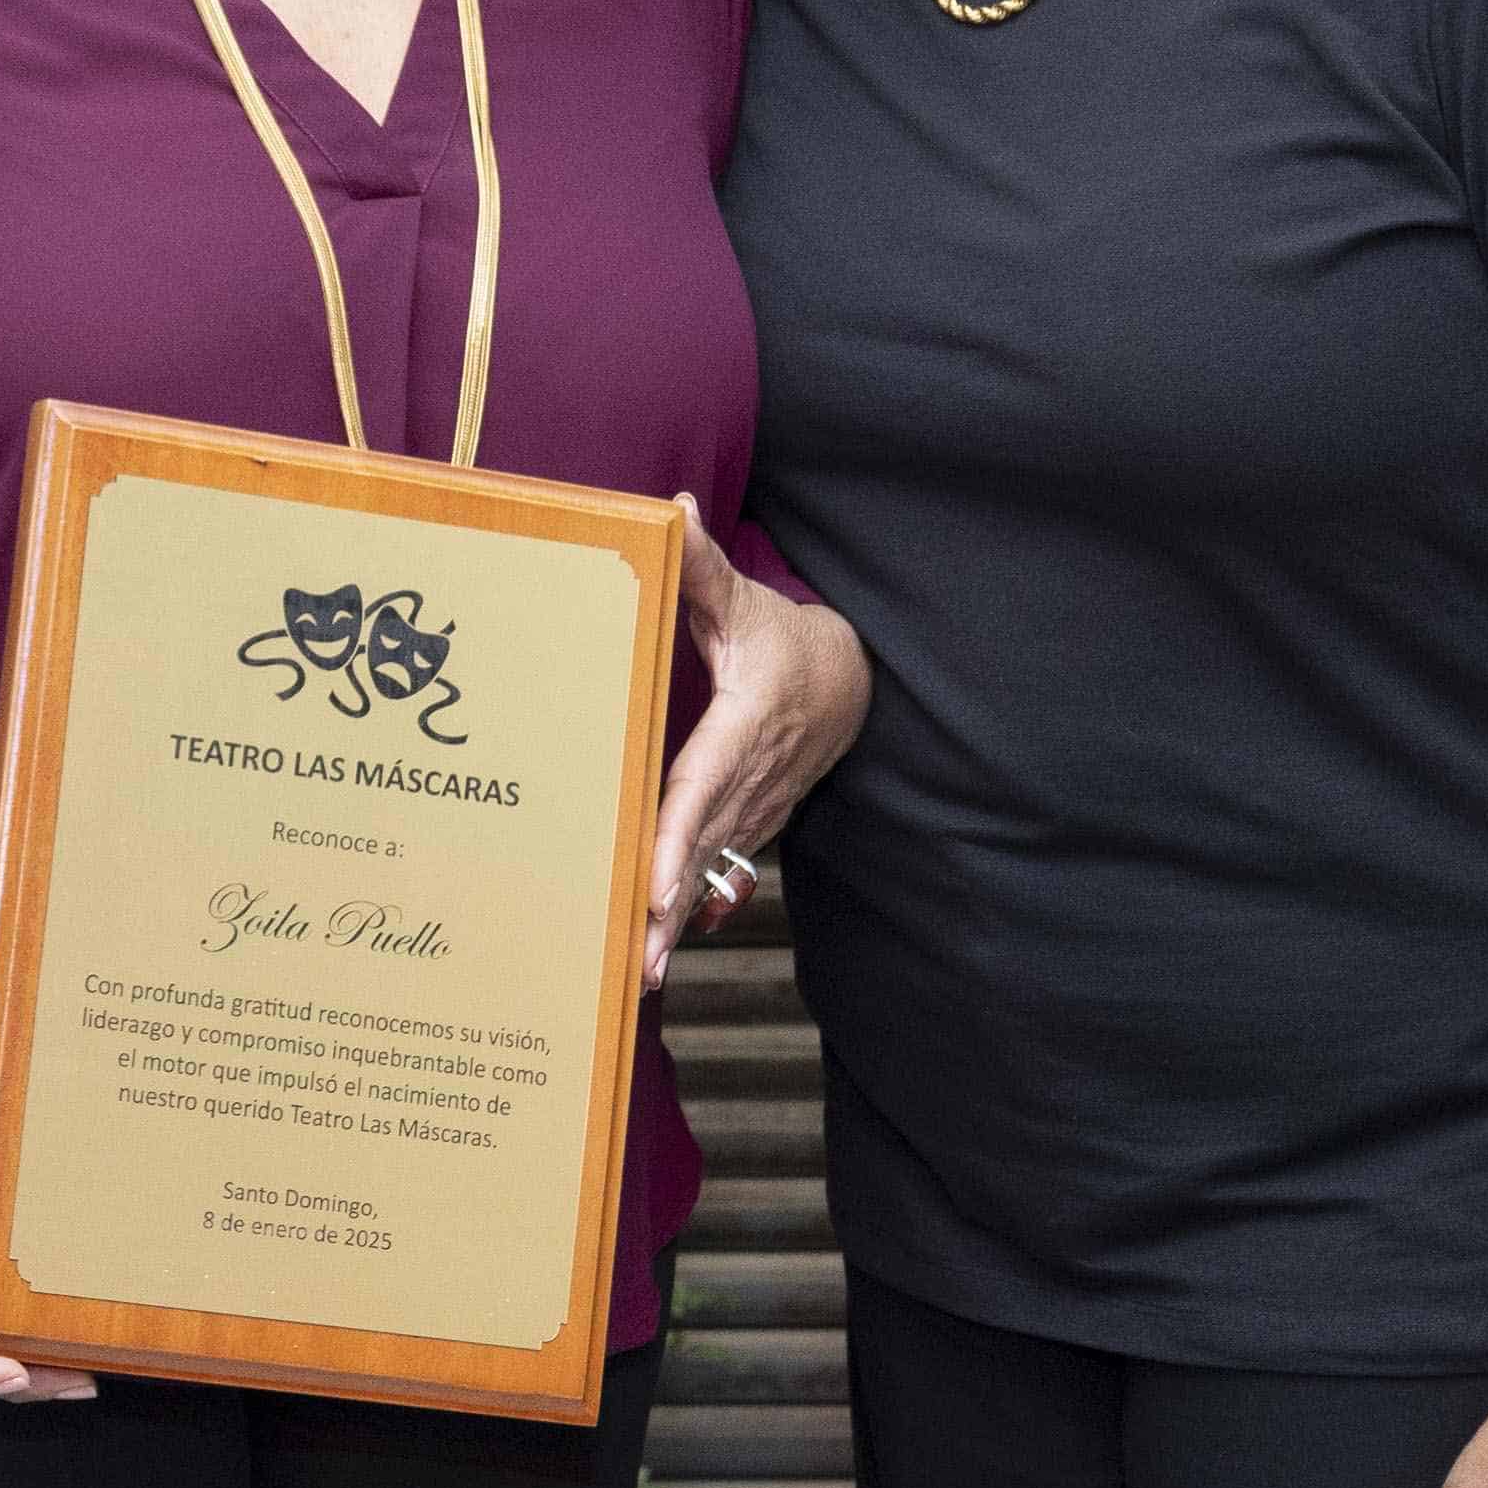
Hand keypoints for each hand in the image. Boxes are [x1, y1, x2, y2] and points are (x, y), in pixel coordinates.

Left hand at [642, 495, 869, 987]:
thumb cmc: (787, 640)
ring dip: (675, 924)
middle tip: (633, 962)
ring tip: (636, 975)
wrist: (854, 683)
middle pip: (701, 847)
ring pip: (709, 870)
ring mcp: (757, 808)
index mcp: (748, 726)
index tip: (653, 886)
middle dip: (668, 907)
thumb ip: (702, 567)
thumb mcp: (746, 603)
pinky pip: (716, 871)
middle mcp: (755, 779)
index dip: (679, 838)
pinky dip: (688, 913)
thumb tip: (672, 512)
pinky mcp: (752, 823)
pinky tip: (658, 954)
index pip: (705, 786)